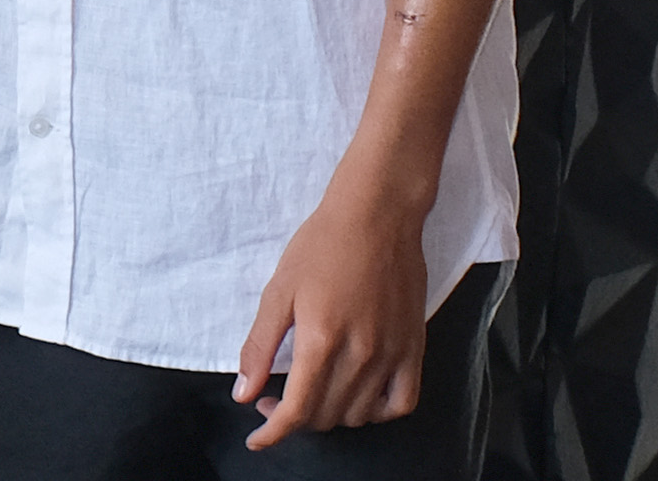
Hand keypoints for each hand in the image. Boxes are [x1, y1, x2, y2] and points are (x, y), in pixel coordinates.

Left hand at [233, 176, 429, 446]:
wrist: (376, 216)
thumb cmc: (321, 246)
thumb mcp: (278, 291)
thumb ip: (260, 346)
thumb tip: (242, 393)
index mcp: (322, 340)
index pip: (297, 410)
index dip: (273, 432)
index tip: (257, 440)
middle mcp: (362, 354)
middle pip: (327, 416)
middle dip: (294, 419)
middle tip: (272, 400)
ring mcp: (393, 354)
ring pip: (360, 415)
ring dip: (331, 417)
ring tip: (310, 395)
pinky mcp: (415, 348)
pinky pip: (401, 403)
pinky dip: (377, 413)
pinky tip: (357, 400)